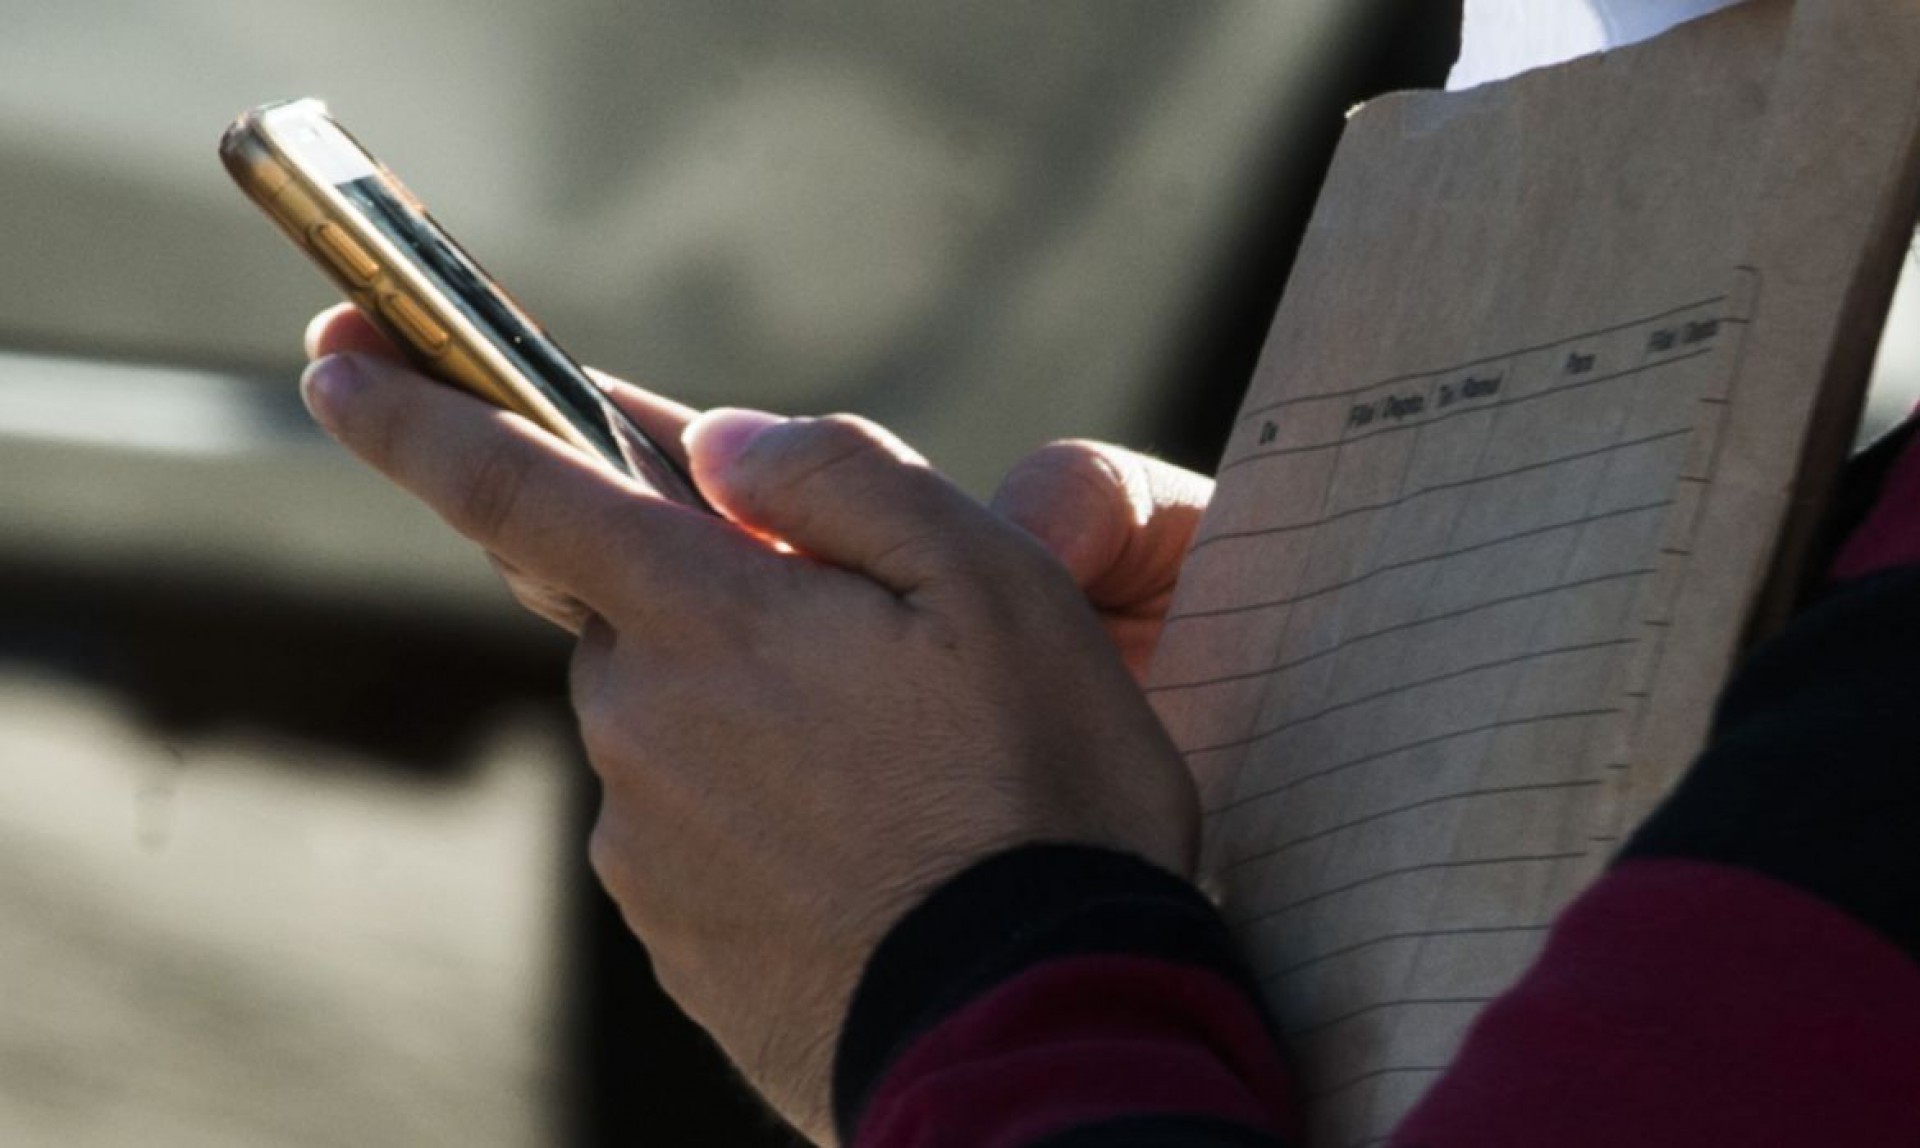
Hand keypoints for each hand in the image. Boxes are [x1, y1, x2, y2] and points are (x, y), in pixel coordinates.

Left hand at [296, 331, 1198, 1142]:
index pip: (518, 486)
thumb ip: (841, 480)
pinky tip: (860, 850)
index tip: (333, 361)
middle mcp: (640, 721)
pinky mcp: (669, 932)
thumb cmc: (1033, 793)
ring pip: (667, 720)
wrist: (1032, 1033)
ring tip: (889, 776)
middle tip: (854, 654)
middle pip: (627, 609)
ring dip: (746, 714)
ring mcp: (643, 840)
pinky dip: (753, 812)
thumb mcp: (993, 585)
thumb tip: (720, 445)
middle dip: (706, 600)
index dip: (416, 413)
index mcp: (707, 617)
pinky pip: (687, 827)